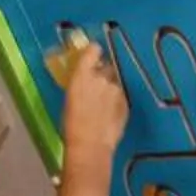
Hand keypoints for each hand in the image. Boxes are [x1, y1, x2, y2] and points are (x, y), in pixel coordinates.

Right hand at [59, 47, 128, 161]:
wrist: (90, 145)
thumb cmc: (71, 124)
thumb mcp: (70, 98)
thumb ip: (80, 83)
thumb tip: (85, 80)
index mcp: (82, 74)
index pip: (93, 50)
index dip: (94, 52)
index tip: (93, 54)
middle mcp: (101, 77)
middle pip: (106, 66)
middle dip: (103, 73)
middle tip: (97, 86)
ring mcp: (116, 89)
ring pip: (115, 82)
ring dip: (110, 88)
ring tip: (104, 104)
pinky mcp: (126, 102)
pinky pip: (121, 96)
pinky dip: (117, 101)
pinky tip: (110, 114)